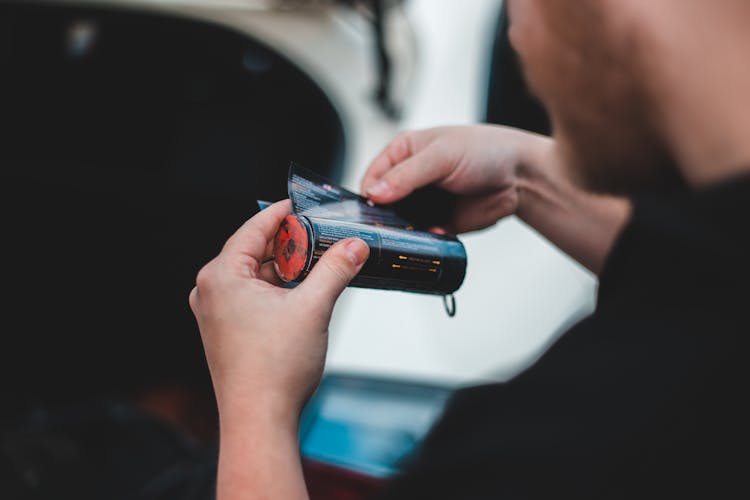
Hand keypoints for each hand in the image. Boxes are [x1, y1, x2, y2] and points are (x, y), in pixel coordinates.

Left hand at [189, 200, 369, 426]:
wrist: (259, 420)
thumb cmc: (273, 370)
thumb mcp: (313, 308)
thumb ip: (336, 269)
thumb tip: (354, 246)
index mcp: (221, 276)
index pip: (254, 228)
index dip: (282, 213)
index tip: (302, 204)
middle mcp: (211, 291)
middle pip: (255, 251)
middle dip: (291, 245)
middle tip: (323, 238)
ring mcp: (216, 313)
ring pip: (257, 275)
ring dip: (287, 270)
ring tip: (320, 267)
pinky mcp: (226, 330)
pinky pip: (252, 296)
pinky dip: (278, 290)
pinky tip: (304, 294)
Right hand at [362, 125, 552, 232]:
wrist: (520, 175)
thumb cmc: (485, 150)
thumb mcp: (441, 156)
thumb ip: (407, 175)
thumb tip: (375, 191)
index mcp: (402, 154)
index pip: (372, 178)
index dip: (370, 195)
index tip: (373, 209)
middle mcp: (409, 180)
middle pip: (381, 206)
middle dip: (384, 219)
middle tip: (391, 227)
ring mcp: (422, 203)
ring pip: (399, 225)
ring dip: (404, 232)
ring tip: (415, 231)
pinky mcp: (437, 223)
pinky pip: (421, 237)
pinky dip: (425, 240)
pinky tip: (436, 233)